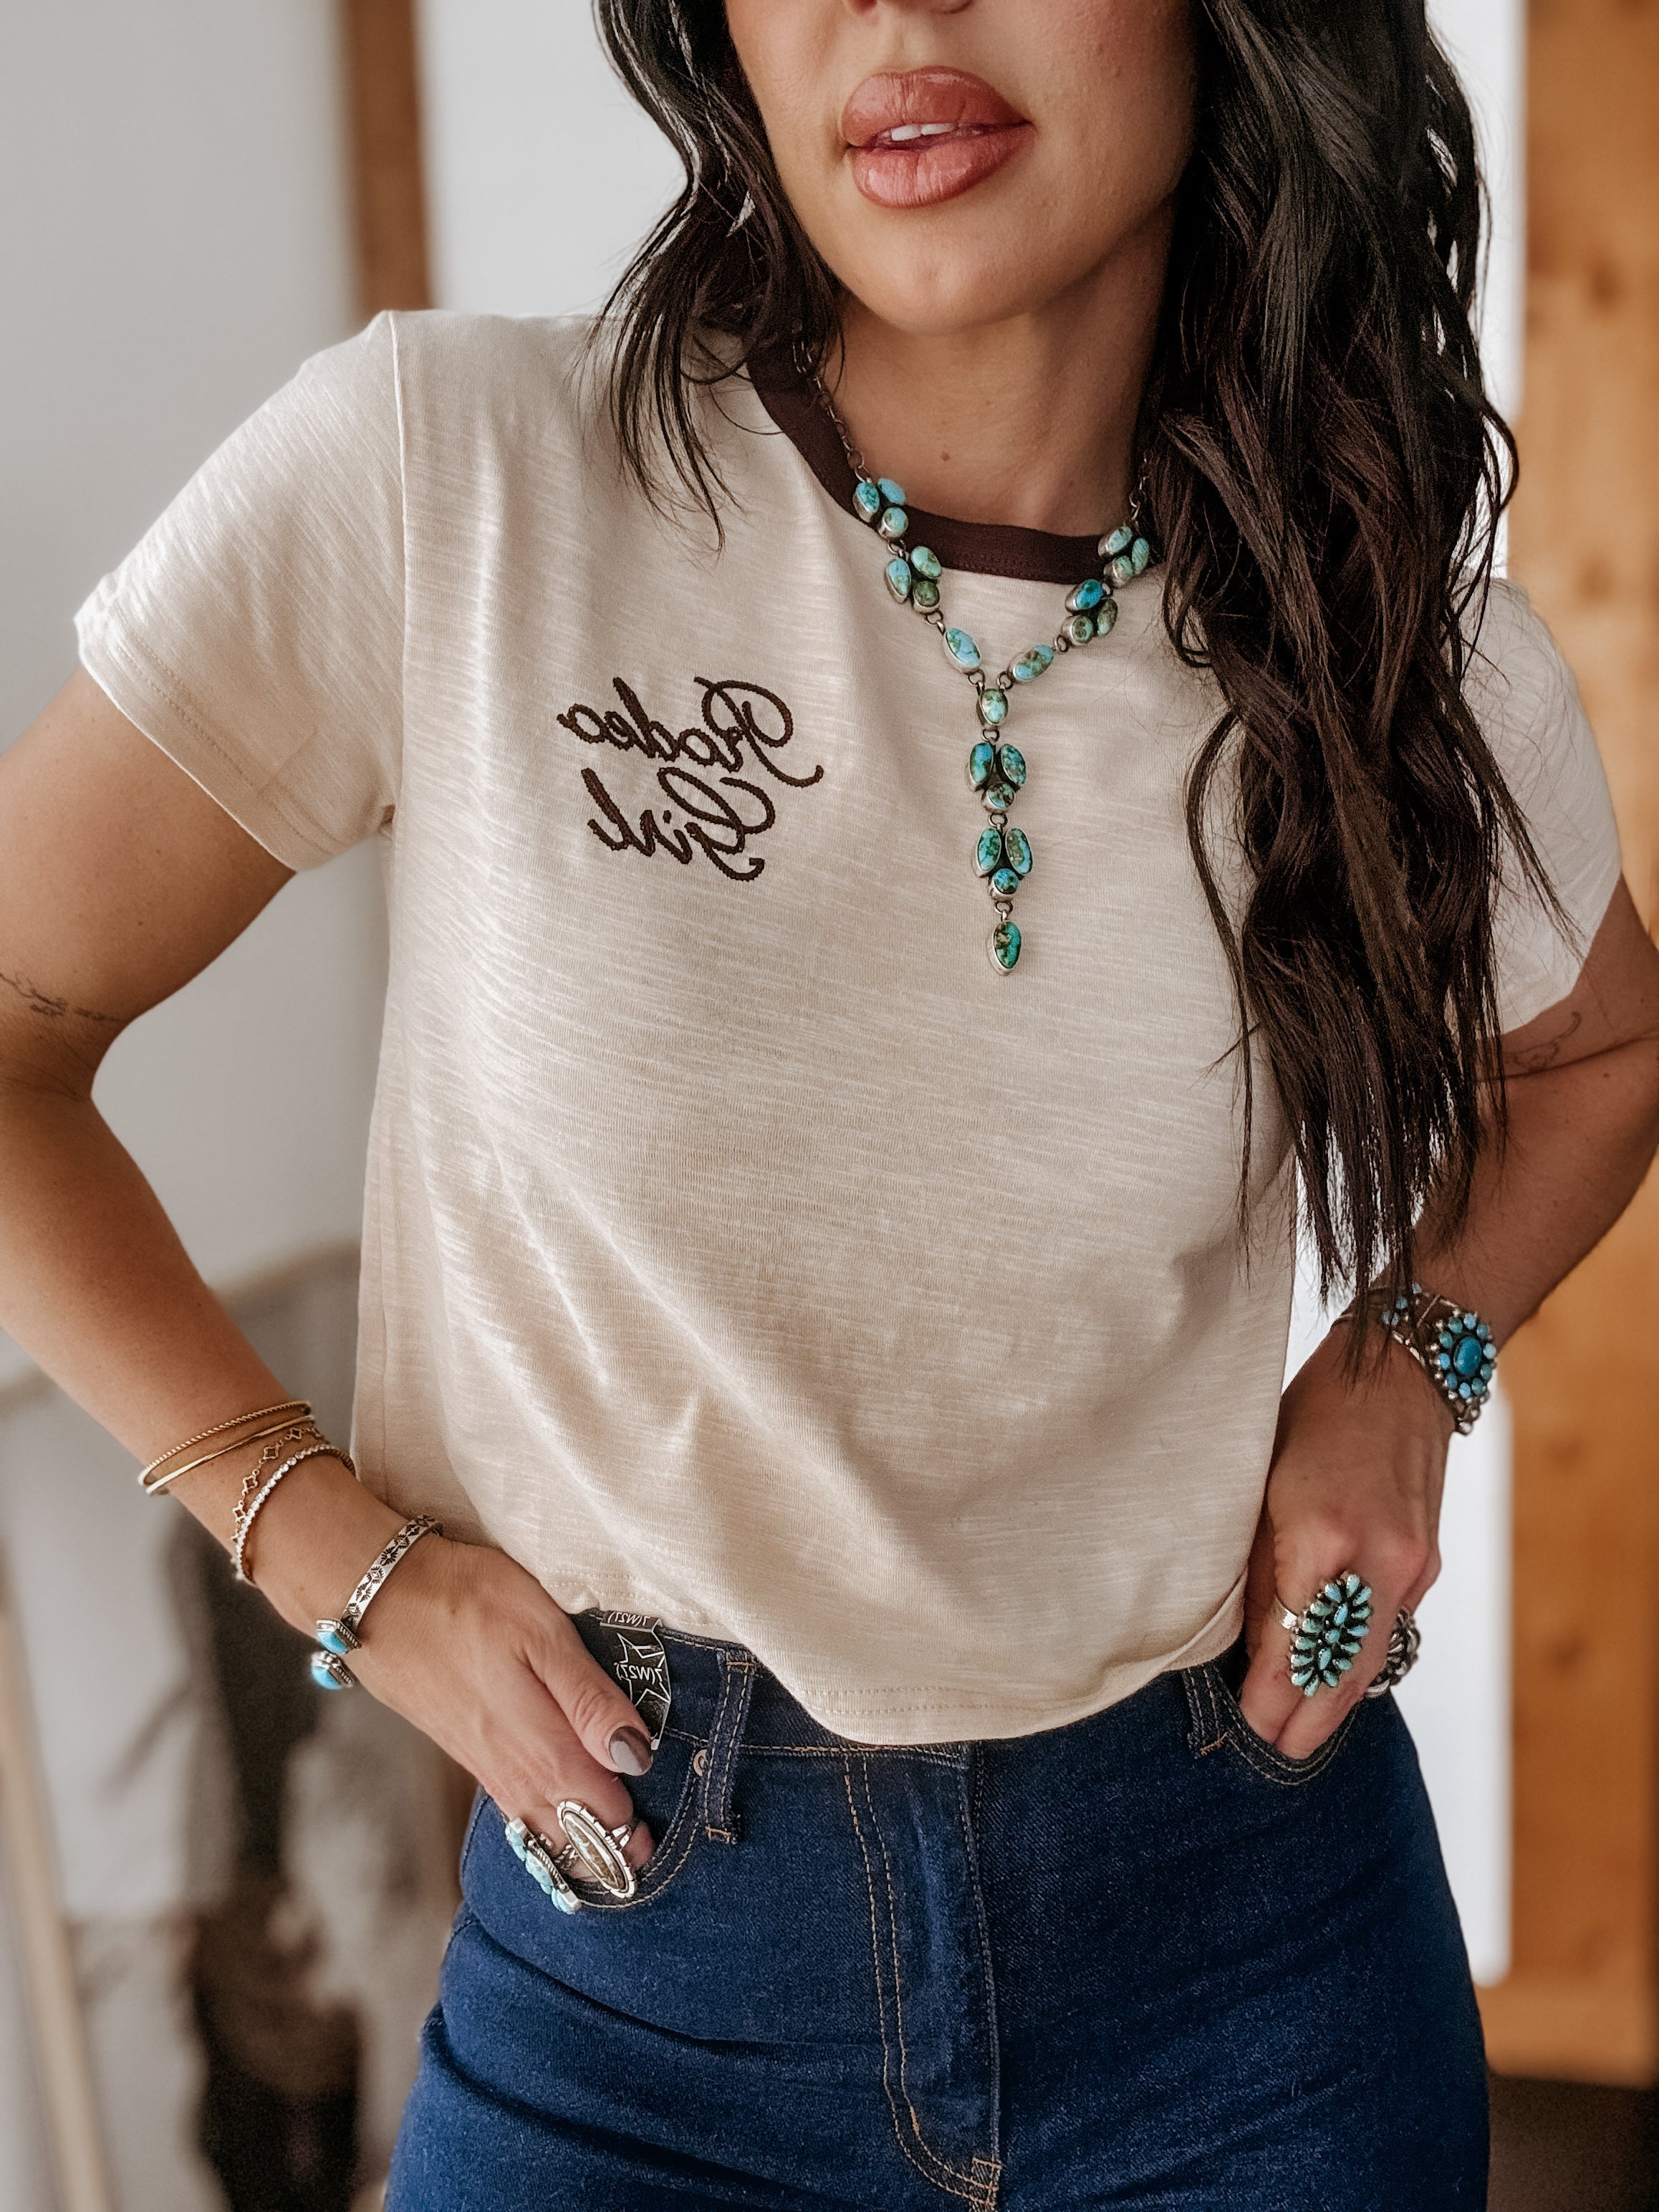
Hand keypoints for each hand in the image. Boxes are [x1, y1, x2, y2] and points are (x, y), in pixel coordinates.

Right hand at [247, 1461, 655, 1869]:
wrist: (377, 1596)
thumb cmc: (466, 1601)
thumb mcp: (542, 1632)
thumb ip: (588, 1697)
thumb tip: (633, 1755)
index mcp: (539, 1744)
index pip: (596, 1809)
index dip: (628, 1834)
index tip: (654, 1849)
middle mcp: (510, 1766)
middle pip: (564, 1830)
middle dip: (602, 1853)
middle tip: (636, 1866)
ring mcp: (481, 1760)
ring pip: (533, 1824)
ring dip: (568, 1846)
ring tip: (600, 1863)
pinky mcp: (462, 1746)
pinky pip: (507, 1804)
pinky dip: (533, 1825)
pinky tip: (541, 1823)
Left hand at [1237, 1325, 1453, 1758]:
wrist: (1404, 1372)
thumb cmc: (1317, 1411)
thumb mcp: (1262, 1473)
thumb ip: (1257, 1558)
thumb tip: (1240, 1630)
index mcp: (1324, 1530)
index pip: (1293, 1636)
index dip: (1270, 1690)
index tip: (1248, 1725)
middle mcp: (1380, 1557)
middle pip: (1342, 1665)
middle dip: (1308, 1717)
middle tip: (1273, 1752)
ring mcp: (1412, 1564)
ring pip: (1373, 1656)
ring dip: (1337, 1701)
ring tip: (1299, 1737)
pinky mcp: (1425, 1562)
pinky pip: (1389, 1627)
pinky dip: (1360, 1661)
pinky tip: (1335, 1683)